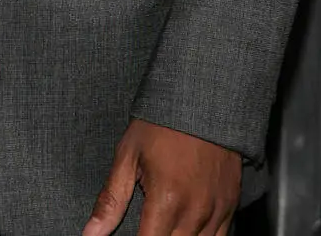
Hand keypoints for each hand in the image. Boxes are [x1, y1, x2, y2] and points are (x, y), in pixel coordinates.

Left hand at [84, 119, 240, 235]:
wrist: (203, 98)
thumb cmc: (161, 123)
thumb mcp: (128, 154)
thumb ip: (111, 200)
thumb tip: (89, 234)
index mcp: (167, 200)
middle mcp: (195, 212)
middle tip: (146, 226)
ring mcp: (217, 211)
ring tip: (162, 227)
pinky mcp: (231, 206)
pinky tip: (185, 230)